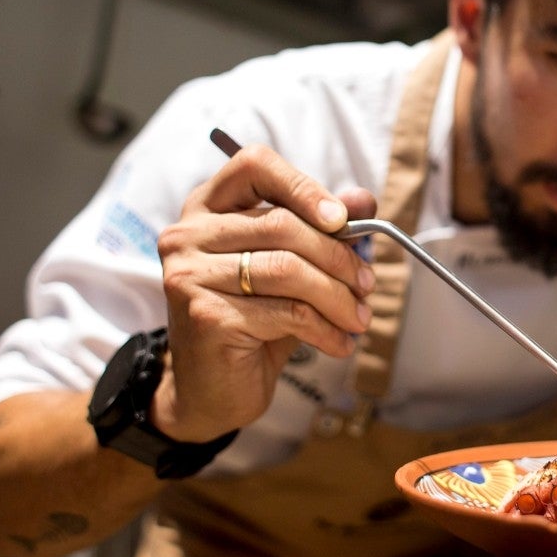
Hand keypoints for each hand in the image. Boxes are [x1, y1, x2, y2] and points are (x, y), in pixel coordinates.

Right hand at [154, 143, 376, 441]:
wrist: (210, 391)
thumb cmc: (253, 323)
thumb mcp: (291, 269)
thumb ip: (322, 231)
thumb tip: (363, 200)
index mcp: (207, 208)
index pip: (253, 165)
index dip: (304, 186)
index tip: (342, 219)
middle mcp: (188, 234)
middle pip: (282, 223)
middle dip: (338, 256)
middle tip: (368, 284)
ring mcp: (190, 274)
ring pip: (288, 269)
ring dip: (338, 297)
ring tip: (359, 319)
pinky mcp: (205, 315)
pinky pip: (287, 311)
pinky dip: (326, 328)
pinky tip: (340, 342)